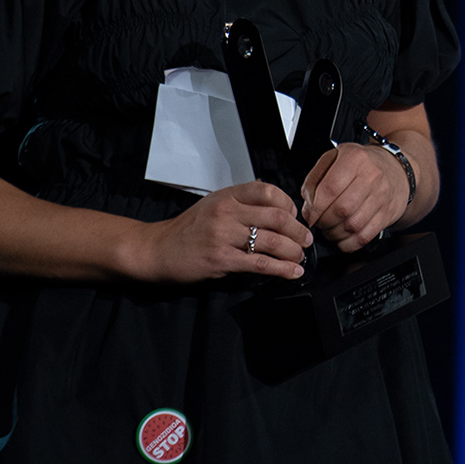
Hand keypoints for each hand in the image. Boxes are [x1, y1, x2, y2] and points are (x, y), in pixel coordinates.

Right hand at [139, 180, 310, 281]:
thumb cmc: (189, 229)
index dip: (288, 204)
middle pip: (276, 217)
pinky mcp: (221, 259)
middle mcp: (227, 212)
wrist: (158, 249)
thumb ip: (243, 203)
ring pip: (271, 241)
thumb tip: (278, 208)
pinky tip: (292, 271)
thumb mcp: (215, 204)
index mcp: (228, 195)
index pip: (268, 191)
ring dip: (293, 251)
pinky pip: (259, 263)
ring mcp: (223, 236)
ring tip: (301, 257)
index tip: (295, 217)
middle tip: (307, 240)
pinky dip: (281, 268)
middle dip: (298, 231)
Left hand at [301, 142, 411, 250]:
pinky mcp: (387, 214)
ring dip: (335, 234)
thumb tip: (308, 206)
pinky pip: (365, 236)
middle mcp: (371, 176)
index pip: (330, 188)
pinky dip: (349, 243)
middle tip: (319, 222)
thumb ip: (315, 179)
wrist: (396, 169)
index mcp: (354, 158)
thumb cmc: (361, 165)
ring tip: (330, 229)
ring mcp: (382, 196)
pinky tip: (343, 237)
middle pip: (342, 209)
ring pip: (353, 225)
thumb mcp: (334, 158)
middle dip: (324, 222)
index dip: (315, 207)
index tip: (309, 215)